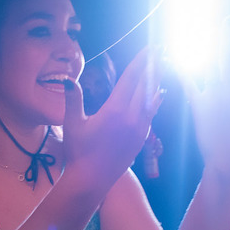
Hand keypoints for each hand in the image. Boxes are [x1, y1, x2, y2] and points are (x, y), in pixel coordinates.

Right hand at [62, 46, 162, 192]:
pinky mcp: (141, 139)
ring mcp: (139, 129)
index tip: (150, 48)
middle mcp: (132, 118)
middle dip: (152, 66)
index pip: (131, 79)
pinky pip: (151, 113)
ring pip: (152, 99)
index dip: (141, 61)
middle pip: (146, 86)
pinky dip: (155, 99)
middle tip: (160, 50)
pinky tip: (158, 93)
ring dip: (156, 81)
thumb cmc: (78, 153)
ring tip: (161, 65)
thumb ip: (73, 99)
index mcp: (115, 111)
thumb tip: (68, 79)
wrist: (91, 181)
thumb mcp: (72, 124)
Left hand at [183, 22, 229, 180]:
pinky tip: (177, 57)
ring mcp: (213, 96)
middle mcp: (229, 90)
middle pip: (226, 57)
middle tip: (226, 20)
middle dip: (226, 37)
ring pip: (208, 65)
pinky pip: (189, 84)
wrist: (227, 159)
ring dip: (206, 48)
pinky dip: (183, 71)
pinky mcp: (198, 105)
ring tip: (203, 31)